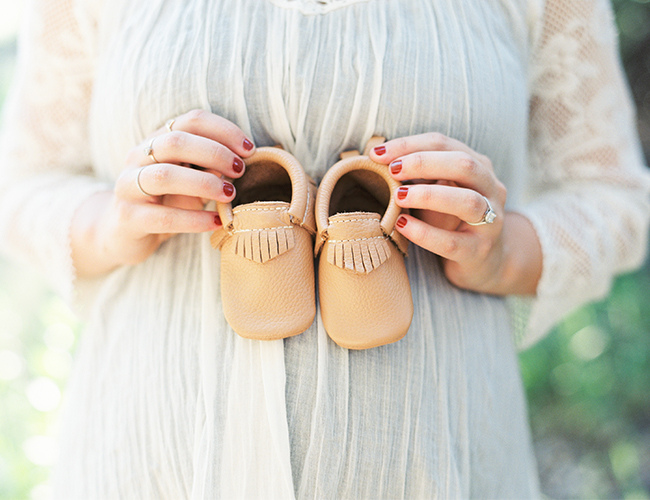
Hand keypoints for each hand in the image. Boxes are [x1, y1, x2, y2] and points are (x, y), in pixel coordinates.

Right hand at [71, 109, 255, 276]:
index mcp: (156, 140)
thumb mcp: (190, 180)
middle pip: (175, 143)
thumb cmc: (166, 202)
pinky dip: (193, 219)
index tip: (249, 149)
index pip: (190, 120)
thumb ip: (209, 167)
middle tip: (240, 171)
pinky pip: (162, 217)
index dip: (223, 130)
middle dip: (215, 154)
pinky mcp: (128, 218)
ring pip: (164, 176)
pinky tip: (215, 222)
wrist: (123, 234)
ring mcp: (128, 187)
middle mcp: (138, 157)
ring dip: (203, 183)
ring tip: (230, 194)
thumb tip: (242, 160)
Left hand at [369, 132, 541, 294]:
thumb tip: (378, 158)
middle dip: (423, 163)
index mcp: (479, 167)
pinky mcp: (479, 251)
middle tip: (392, 170)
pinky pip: (452, 242)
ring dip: (429, 195)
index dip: (410, 145)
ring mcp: (491, 221)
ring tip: (398, 196)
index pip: (445, 144)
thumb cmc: (453, 220)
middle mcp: (491, 189)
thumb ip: (420, 175)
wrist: (486, 262)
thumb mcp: (440, 191)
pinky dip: (424, 233)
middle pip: (463, 165)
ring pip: (467, 201)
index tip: (378, 153)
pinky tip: (402, 225)